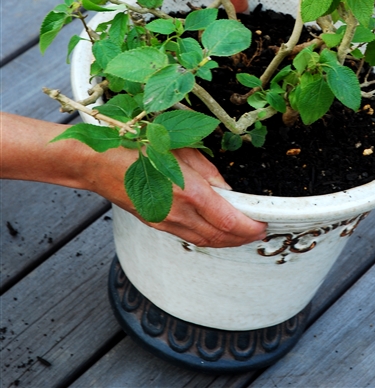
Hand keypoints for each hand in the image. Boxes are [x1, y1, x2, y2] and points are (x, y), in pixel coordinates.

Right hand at [86, 144, 266, 247]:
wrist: (97, 163)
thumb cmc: (135, 147)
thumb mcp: (180, 148)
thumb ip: (208, 171)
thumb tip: (227, 189)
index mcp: (188, 191)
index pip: (229, 220)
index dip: (250, 227)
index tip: (264, 224)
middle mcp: (178, 212)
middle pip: (220, 237)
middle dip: (243, 237)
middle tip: (259, 230)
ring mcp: (165, 222)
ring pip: (204, 241)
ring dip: (227, 241)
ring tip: (243, 233)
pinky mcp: (156, 224)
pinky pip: (188, 237)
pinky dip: (207, 237)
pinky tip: (215, 230)